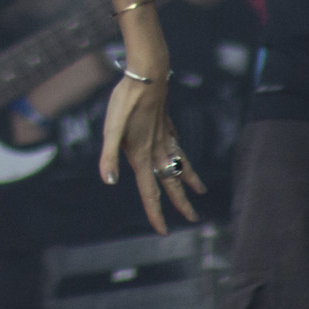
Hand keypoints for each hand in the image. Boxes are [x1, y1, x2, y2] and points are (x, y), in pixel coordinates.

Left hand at [99, 74, 205, 235]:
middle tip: (194, 219)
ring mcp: (165, 138)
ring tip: (200, 191)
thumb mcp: (110, 129)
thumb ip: (108, 156)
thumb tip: (110, 182)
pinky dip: (183, 157)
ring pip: (180, 165)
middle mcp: (157, 150)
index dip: (155, 213)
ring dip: (189, 181)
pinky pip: (178, 147)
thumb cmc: (125, 102)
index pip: (150, 192)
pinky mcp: (167, 125)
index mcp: (142, 156)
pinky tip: (182, 157)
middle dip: (181, 204)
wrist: (147, 76)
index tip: (163, 233)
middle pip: (171, 184)